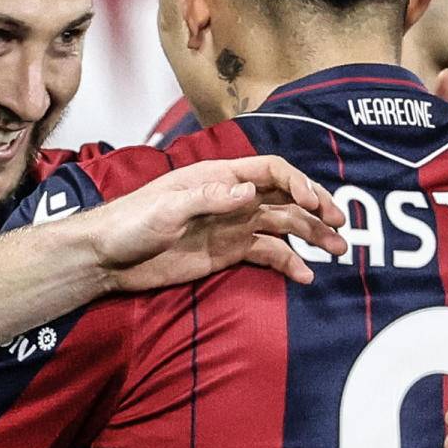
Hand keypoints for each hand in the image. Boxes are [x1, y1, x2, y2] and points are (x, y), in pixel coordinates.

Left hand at [85, 154, 347, 291]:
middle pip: (285, 198)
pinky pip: (267, 254)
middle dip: (315, 209)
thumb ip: (209, 198)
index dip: (297, 183)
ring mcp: (232, 226)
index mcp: (219, 178)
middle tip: (340, 226)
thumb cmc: (129, 222)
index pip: (270, 172)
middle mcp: (232, 198)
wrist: (107, 258)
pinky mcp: (227, 252)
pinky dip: (289, 262)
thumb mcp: (167, 208)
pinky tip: (305, 275)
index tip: (313, 203)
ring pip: (283, 225)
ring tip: (336, 251)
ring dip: (311, 235)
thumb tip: (249, 192)